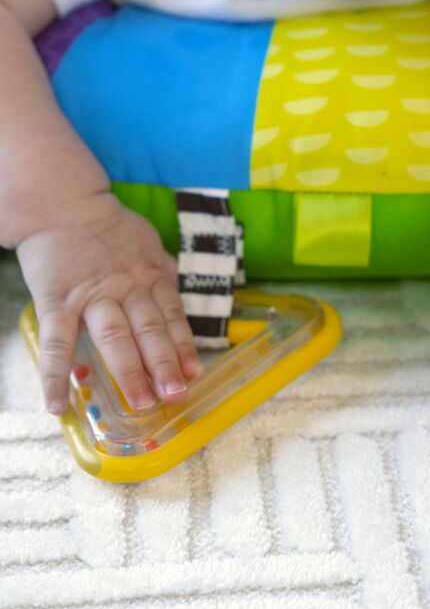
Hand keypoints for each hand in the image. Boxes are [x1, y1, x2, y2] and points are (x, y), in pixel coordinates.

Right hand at [16, 193, 202, 413]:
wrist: (63, 204)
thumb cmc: (110, 229)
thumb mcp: (149, 244)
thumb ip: (164, 271)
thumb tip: (179, 291)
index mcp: (151, 277)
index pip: (173, 317)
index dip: (185, 346)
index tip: (195, 373)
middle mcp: (127, 289)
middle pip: (149, 331)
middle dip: (164, 365)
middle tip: (175, 396)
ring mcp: (92, 297)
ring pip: (114, 338)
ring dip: (129, 372)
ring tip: (141, 403)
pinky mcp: (57, 302)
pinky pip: (57, 342)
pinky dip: (55, 375)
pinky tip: (60, 404)